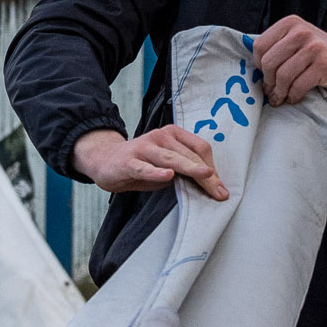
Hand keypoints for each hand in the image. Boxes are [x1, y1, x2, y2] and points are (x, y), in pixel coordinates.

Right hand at [71, 125, 229, 200]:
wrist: (106, 161)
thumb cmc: (142, 163)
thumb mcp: (166, 165)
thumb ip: (185, 170)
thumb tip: (210, 184)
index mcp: (173, 134)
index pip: (199, 148)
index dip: (213, 167)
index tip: (221, 187)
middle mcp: (161, 137)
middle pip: (190, 155)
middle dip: (207, 176)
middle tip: (220, 192)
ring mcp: (145, 147)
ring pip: (172, 159)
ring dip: (190, 169)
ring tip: (205, 176)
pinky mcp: (129, 161)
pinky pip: (145, 168)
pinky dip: (156, 172)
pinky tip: (167, 176)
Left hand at [253, 16, 326, 105]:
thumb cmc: (315, 53)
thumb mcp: (295, 40)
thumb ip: (276, 47)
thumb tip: (253, 69)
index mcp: (290, 23)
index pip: (260, 46)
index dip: (258, 64)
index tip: (264, 74)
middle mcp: (301, 32)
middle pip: (269, 62)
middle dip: (268, 81)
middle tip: (270, 91)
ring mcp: (314, 47)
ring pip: (283, 76)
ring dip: (279, 92)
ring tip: (280, 98)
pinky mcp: (324, 64)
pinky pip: (298, 86)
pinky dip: (293, 96)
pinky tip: (294, 98)